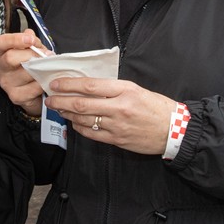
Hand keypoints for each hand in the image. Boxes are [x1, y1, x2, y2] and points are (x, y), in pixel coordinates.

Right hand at [0, 30, 48, 115]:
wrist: (36, 91)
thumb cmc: (33, 67)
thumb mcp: (34, 51)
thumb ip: (33, 42)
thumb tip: (30, 34)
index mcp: (3, 53)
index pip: (2, 42)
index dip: (15, 39)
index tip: (30, 39)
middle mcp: (1, 68)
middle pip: (10, 57)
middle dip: (31, 55)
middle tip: (47, 55)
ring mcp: (7, 83)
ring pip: (24, 73)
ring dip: (41, 69)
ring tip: (50, 67)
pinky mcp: (16, 97)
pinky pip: (32, 88)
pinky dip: (42, 83)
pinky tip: (46, 81)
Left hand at [44, 77, 176, 154]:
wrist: (174, 130)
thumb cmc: (157, 107)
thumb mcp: (136, 89)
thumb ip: (113, 88)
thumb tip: (89, 86)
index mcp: (125, 90)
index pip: (90, 85)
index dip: (69, 84)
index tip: (56, 83)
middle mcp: (119, 107)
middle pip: (81, 104)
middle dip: (61, 101)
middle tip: (50, 99)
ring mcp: (117, 125)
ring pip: (83, 119)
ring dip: (67, 114)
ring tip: (59, 109)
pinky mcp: (117, 139)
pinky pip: (91, 134)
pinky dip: (79, 127)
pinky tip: (74, 123)